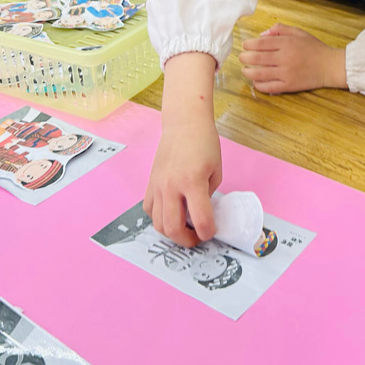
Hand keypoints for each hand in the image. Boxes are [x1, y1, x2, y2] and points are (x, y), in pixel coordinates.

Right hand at [144, 119, 221, 248]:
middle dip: (187, 241)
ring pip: (157, 224)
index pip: (200, 219)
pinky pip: (149, 210)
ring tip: (184, 226)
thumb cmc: (205, 144)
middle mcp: (172, 186)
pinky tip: (170, 212)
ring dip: (172, 232)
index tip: (211, 232)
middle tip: (197, 237)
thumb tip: (201, 214)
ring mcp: (158, 185)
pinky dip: (159, 218)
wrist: (184, 124)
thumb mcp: (216, 170)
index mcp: (193, 182)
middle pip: (172, 229)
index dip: (208, 232)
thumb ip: (208, 195)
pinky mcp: (150, 183)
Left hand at [239, 23, 346, 93]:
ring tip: (244, 70)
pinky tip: (255, 81)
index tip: (245, 45)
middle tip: (241, 57)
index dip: (249, 44)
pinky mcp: (289, 85)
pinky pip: (269, 87)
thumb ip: (280, 29)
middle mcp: (284, 58)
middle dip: (245, 57)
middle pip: (257, 58)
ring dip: (248, 72)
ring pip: (259, 73)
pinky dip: (259, 85)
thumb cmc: (314, 48)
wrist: (330, 66)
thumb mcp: (299, 32)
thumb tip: (262, 35)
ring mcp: (286, 73)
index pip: (261, 43)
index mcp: (286, 43)